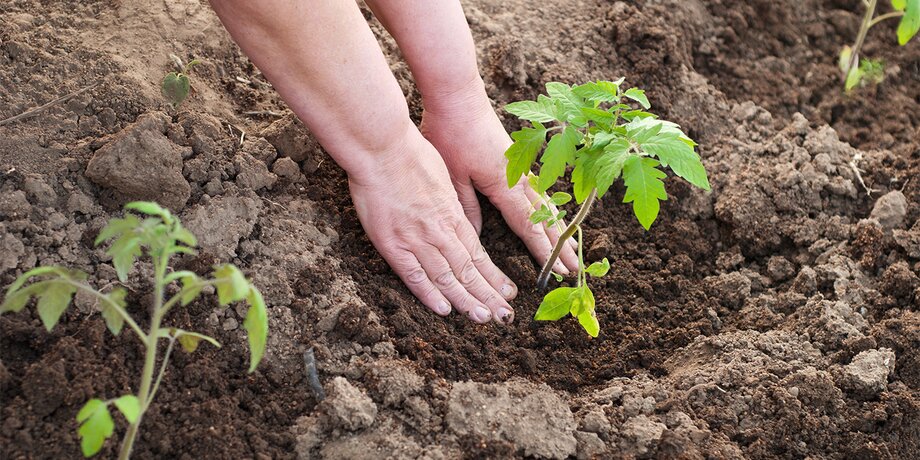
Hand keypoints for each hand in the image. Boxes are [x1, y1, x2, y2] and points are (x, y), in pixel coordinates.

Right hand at [348, 128, 517, 323]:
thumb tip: (458, 217)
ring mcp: (416, 239)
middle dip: (488, 295)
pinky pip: (414, 275)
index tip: (508, 292)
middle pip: (468, 270)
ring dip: (467, 300)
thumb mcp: (443, 176)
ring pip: (447, 277)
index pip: (478, 253)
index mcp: (452, 214)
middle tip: (505, 316)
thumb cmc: (410, 154)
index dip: (494, 276)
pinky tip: (445, 310)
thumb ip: (450, 203)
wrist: (382, 148)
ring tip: (484, 319)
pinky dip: (430, 294)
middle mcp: (439, 231)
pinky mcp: (392, 243)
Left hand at [420, 79, 579, 274]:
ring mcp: (521, 167)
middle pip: (545, 218)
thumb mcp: (452, 175)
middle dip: (560, 245)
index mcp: (504, 185)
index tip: (556, 272)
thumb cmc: (450, 132)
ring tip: (571, 248)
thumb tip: (475, 240)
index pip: (528, 225)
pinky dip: (550, 208)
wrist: (457, 95)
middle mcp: (519, 178)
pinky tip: (553, 215)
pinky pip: (539, 190)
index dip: (543, 251)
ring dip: (559, 228)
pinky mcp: (517, 159)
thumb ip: (467, 208)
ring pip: (546, 204)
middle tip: (575, 269)